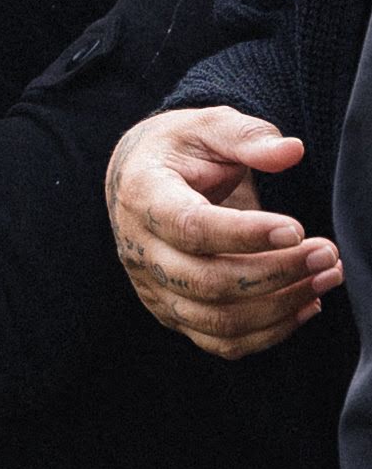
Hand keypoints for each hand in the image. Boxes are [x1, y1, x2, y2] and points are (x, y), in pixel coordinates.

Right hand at [105, 104, 341, 356]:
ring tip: (328, 277)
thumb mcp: (208, 126)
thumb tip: (292, 151)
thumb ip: (247, 137)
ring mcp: (153, 288)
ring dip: (282, 306)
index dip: (245, 234)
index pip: (191, 227)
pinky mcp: (172, 313)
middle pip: (208, 282)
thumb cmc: (182, 150)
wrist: (142, 180)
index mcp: (143, 195)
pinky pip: (222, 342)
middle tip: (328, 253)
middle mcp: (140, 250)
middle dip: (278, 273)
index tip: (298, 228)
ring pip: (218, 321)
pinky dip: (271, 332)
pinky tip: (307, 303)